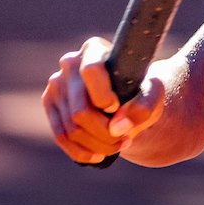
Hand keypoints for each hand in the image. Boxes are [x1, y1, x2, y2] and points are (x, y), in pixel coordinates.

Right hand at [41, 36, 164, 164]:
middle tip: (126, 138)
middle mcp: (69, 63)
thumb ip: (143, 107)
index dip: (104, 96)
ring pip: (71, 128)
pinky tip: (99, 156)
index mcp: (94, 49)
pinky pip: (61, 137)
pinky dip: (82, 151)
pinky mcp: (50, 105)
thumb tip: (117, 128)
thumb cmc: (142, 91)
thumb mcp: (153, 95)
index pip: (91, 71)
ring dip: (97, 145)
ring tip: (118, 145)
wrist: (129, 99)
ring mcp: (56, 85)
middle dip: (105, 132)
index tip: (118, 108)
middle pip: (81, 110)